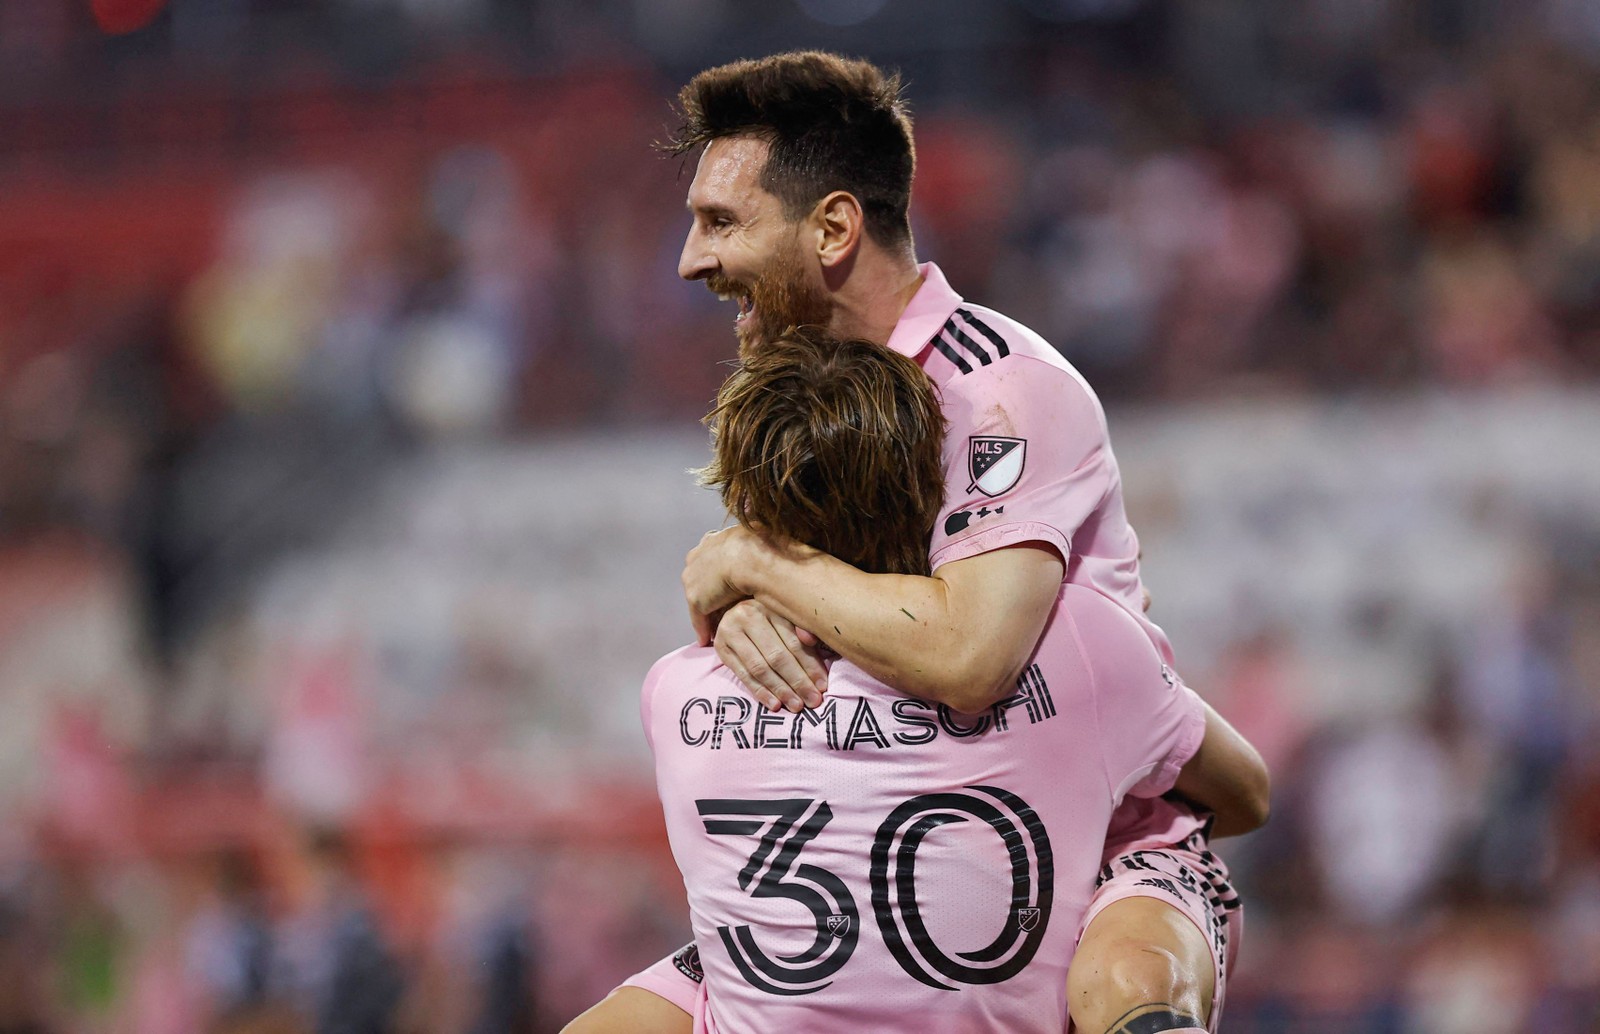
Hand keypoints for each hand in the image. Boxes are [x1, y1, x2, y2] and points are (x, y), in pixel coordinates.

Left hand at [683, 526, 759, 644]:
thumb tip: (773, 543)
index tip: (725, 581)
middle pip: (701, 578)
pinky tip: (708, 639)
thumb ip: (759, 543)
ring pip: (700, 599)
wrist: (753, 557)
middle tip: (720, 607)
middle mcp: (699, 555)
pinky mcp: (696, 598)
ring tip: (717, 628)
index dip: (720, 571)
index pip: (713, 558)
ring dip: (707, 612)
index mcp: (716, 539)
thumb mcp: (762, 537)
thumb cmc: (767, 546)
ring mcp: (694, 577)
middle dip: (709, 591)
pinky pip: (698, 617)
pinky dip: (703, 628)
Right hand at [714, 600, 827, 711]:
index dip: (810, 665)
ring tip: (796, 705)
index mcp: (771, 605)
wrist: (732, 611)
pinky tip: (774, 704)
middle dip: (798, 682)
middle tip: (813, 701)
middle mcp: (748, 615)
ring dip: (780, 690)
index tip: (823, 686)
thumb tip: (813, 641)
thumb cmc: (768, 617)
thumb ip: (800, 628)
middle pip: (777, 655)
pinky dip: (760, 691)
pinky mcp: (721, 647)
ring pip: (760, 667)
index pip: (793, 641)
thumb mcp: (786, 616)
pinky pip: (743, 674)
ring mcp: (731, 631)